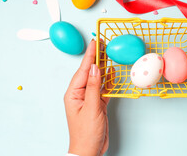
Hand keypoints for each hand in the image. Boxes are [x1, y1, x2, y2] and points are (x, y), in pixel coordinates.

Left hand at [64, 39, 113, 155]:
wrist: (90, 150)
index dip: (90, 55)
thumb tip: (95, 68)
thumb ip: (94, 87)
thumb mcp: (91, 108)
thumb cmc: (86, 133)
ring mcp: (89, 98)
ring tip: (108, 54)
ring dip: (103, 67)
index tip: (95, 42)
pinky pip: (102, 88)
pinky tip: (112, 73)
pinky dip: (108, 80)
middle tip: (102, 43)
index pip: (83, 70)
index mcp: (73, 93)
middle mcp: (80, 94)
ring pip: (97, 78)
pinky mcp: (97, 103)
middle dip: (96, 57)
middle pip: (89, 72)